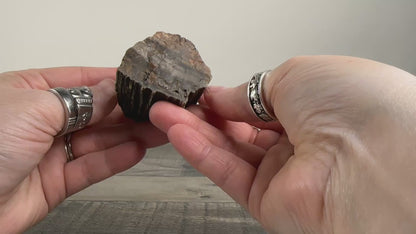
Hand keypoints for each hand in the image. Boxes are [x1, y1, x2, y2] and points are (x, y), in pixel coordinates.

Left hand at [0, 67, 166, 232]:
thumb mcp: (35, 107)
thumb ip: (80, 100)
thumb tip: (112, 90)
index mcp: (29, 91)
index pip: (79, 80)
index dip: (111, 80)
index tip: (141, 80)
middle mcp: (41, 120)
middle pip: (94, 112)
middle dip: (127, 110)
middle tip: (158, 109)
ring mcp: (50, 152)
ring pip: (98, 140)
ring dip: (129, 135)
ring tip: (158, 129)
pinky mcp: (56, 182)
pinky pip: (91, 167)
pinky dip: (115, 160)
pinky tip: (137, 150)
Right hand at [150, 56, 415, 232]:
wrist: (371, 158)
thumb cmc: (352, 104)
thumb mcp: (296, 75)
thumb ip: (254, 89)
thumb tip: (226, 96)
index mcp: (317, 110)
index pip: (262, 105)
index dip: (230, 97)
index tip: (202, 90)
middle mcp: (303, 144)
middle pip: (242, 129)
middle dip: (206, 114)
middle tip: (174, 102)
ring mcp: (285, 175)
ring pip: (230, 152)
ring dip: (194, 131)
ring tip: (163, 113)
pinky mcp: (270, 203)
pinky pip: (229, 173)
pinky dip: (200, 153)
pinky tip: (177, 133)